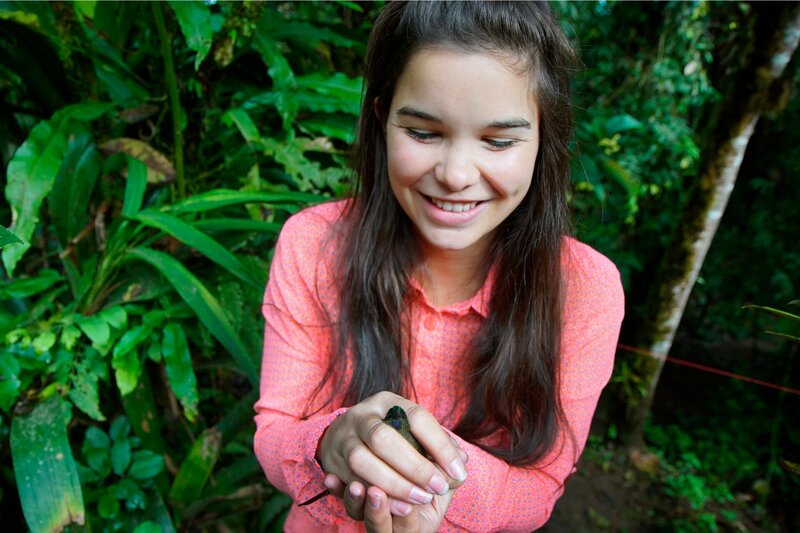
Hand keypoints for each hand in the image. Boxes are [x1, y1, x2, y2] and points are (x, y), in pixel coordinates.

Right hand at [318, 391, 467, 505]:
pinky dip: (375, 497)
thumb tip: (461, 461)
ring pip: (362, 461)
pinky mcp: (332, 463)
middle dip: (414, 467)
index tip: (458, 471)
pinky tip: (396, 507)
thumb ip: (437, 444)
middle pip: (384, 438)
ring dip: (393, 485)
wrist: (342, 436)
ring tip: (419, 500)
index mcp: (386, 402)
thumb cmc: (390, 434)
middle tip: (438, 488)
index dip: (440, 445)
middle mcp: (361, 416)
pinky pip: (349, 482)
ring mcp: (342, 439)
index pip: (417, 418)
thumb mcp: (411, 429)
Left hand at [331, 477, 453, 532]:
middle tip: (376, 493)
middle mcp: (389, 524)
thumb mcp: (444, 479)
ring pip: (357, 515)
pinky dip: (336, 489)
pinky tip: (331, 479)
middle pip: (378, 529)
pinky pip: (340, 498)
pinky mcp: (351, 493)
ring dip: (355, 501)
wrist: (407, 471)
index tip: (406, 506)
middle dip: (377, 513)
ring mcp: (368, 510)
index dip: (406, 519)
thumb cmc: (430, 478)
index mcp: (414, 524)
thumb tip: (461, 458)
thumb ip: (449, 471)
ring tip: (356, 486)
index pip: (408, 529)